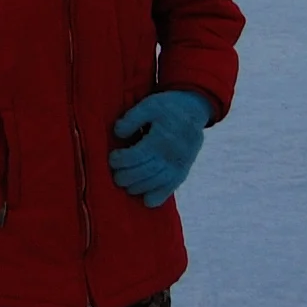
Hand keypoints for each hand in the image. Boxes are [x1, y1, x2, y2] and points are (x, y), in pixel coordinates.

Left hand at [109, 90, 210, 205]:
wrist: (194, 111)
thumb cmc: (168, 106)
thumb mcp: (149, 105)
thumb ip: (132, 118)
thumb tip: (118, 133)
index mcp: (161, 139)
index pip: (137, 156)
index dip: (122, 160)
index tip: (112, 158)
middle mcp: (171, 155)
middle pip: (145, 172)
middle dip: (127, 177)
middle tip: (116, 176)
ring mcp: (179, 165)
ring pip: (157, 182)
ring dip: (139, 187)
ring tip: (126, 186)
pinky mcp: (183, 171)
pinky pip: (172, 187)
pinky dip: (160, 196)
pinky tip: (147, 202)